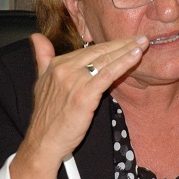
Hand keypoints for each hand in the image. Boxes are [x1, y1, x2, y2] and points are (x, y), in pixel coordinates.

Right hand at [24, 33, 148, 159]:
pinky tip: (136, 56)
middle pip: (99, 51)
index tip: (126, 40)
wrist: (44, 141)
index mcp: (56, 64)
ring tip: (143, 43)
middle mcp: (65, 69)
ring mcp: (74, 81)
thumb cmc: (47, 117)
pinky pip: (108, 74)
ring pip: (106, 60)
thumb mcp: (40, 81)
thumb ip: (42, 57)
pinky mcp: (85, 94)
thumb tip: (36, 36)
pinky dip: (124, 63)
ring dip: (127, 50)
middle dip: (122, 43)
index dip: (110, 44)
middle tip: (141, 38)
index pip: (89, 50)